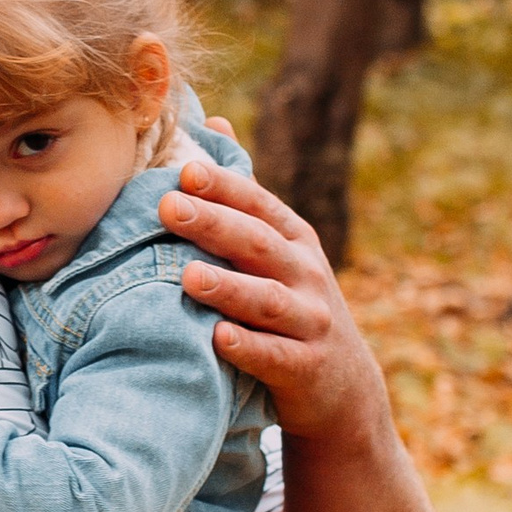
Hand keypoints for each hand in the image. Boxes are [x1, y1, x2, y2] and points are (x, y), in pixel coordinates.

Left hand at [158, 147, 385, 445]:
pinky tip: (218, 339)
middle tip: (168, 207)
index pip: (258, 205)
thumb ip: (245, 194)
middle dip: (215, 224)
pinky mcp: (306, 368)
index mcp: (293, 240)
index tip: (183, 171)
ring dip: (229, 288)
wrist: (343, 388)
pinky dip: (248, 348)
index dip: (224, 187)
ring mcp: (309, 322)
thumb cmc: (292, 304)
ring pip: (267, 301)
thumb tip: (212, 123)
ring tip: (188, 276)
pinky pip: (275, 357)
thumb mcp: (279, 247)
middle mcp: (306, 274)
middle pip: (258, 244)